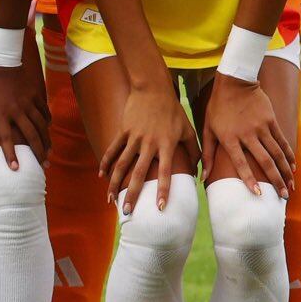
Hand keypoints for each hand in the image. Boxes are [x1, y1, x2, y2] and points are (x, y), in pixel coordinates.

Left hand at [0, 60, 50, 169]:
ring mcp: (28, 102)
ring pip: (41, 126)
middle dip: (38, 152)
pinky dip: (47, 122)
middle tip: (43, 166)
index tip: (15, 168)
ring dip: (46, 140)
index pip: (5, 139)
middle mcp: (16, 110)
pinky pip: (44, 111)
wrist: (0, 58)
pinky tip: (47, 130)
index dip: (10, 155)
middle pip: (31, 135)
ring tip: (49, 153)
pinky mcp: (35, 94)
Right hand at [100, 86, 197, 213]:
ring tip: (111, 200)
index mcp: (167, 145)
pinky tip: (102, 176)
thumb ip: (195, 152)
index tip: (160, 207)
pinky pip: (113, 150)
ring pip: (122, 164)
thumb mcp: (188, 130)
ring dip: (115, 183)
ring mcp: (134, 137)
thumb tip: (198, 174)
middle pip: (138, 173)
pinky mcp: (123, 131)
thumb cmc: (173, 111)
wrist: (152, 89)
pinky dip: (106, 163)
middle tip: (128, 211)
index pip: (165, 172)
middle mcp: (149, 143)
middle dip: (132, 193)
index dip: (163, 190)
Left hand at [201, 73, 294, 195]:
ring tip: (291, 186)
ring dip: (285, 171)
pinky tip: (292, 167)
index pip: (240, 163)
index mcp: (229, 137)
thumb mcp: (208, 128)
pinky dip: (288, 154)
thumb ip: (207, 153)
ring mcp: (261, 126)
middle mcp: (246, 134)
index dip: (249, 179)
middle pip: (264, 161)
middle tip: (283, 196)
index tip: (258, 194)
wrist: (235, 81)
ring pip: (277, 153)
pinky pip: (282, 141)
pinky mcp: (270, 120)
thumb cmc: (218, 107)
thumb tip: (202, 177)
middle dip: (275, 180)